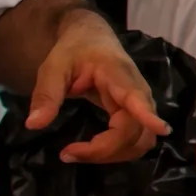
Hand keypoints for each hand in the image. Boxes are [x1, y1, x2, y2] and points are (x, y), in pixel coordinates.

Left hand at [25, 9, 171, 163]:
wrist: (92, 39)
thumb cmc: (74, 51)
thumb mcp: (53, 68)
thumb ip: (46, 96)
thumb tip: (33, 125)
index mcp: (118, 75)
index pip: (137, 97)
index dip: (148, 115)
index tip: (162, 129)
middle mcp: (138, 92)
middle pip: (135, 131)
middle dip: (104, 150)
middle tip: (66, 153)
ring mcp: (141, 105)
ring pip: (140, 141)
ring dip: (112, 156)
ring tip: (77, 153)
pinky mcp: (137, 115)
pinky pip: (136, 142)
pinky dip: (115, 152)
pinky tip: (91, 150)